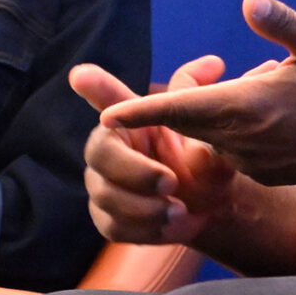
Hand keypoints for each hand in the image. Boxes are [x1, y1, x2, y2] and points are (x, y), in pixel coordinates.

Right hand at [74, 55, 242, 244]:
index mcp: (128, 120)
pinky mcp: (105, 219)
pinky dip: (146, 231)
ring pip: (106, 196)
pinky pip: (114, 227)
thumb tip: (213, 63)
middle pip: (99, 155)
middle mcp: (106, 150)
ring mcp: (101, 185)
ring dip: (145, 208)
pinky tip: (174, 227)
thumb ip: (204, 106)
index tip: (82, 76)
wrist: (207, 206)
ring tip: (180, 212)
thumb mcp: (209, 133)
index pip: (105, 97)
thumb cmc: (200, 160)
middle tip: (171, 183)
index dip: (94, 88)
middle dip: (134, 172)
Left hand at [93, 0, 295, 187]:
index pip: (180, 108)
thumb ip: (280, 22)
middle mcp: (244, 140)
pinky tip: (275, 115)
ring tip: (265, 90)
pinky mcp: (267, 175)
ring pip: (211, 136)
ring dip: (216, 114)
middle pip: (186, 123)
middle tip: (171, 85)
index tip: (106, 115)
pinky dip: (235, 132)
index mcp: (249, 105)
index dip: (140, 111)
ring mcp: (255, 162)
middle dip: (168, 108)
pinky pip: (234, 151)